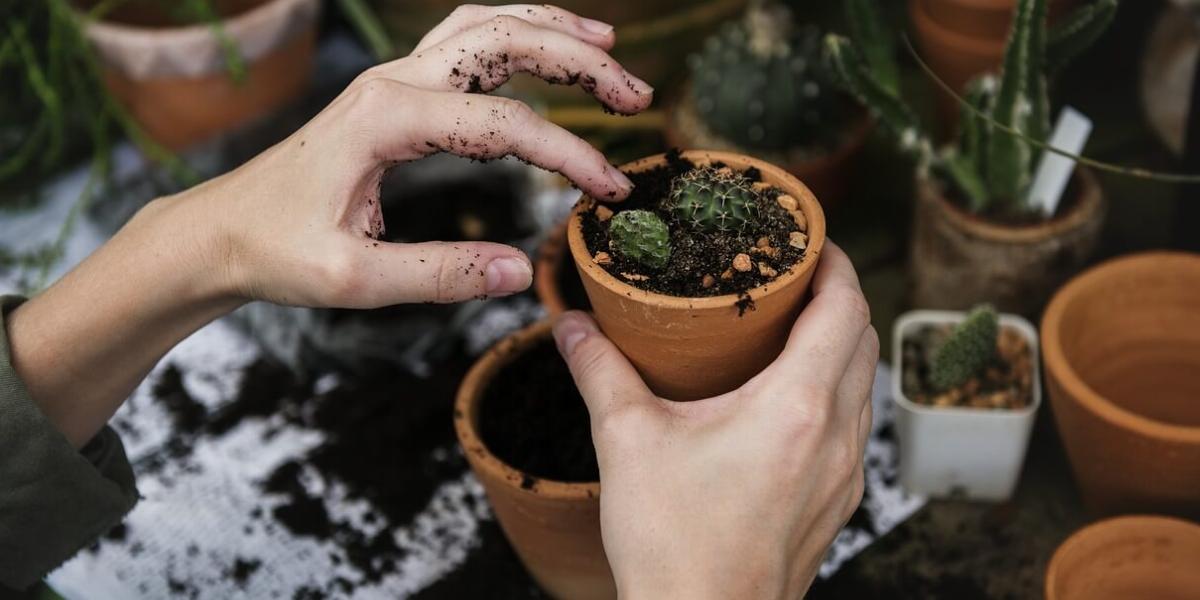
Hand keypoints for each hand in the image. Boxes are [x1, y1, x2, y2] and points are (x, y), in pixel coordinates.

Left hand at [194, 3, 652, 307]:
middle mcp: (393, 82)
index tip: (611, 192)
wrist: (221, 230)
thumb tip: (521, 271)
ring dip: (552, 30)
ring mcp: (392, 78)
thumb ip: (440, 275)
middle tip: (637, 96)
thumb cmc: (277, 252)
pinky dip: (515, 34)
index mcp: (385, 120)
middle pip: (504, 41)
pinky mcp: (394, 90)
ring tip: (609, 46)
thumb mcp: (354, 280)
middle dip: (580, 61)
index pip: (504, 125)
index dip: (569, 154)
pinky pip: (464, 41)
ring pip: (486, 25)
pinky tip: (546, 45)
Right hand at [552, 243, 877, 598]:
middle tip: (791, 277)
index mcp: (797, 407)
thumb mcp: (626, 441)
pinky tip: (786, 400)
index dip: (835, 263)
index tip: (809, 240)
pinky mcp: (837, 505)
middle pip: (863, 340)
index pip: (845, 308)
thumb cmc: (672, 544)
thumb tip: (571, 325)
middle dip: (837, 297)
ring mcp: (845, 476)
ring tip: (788, 330)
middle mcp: (837, 437)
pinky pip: (854, 427)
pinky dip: (834, 393)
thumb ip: (600, 371)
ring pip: (863, 385)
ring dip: (838, 346)